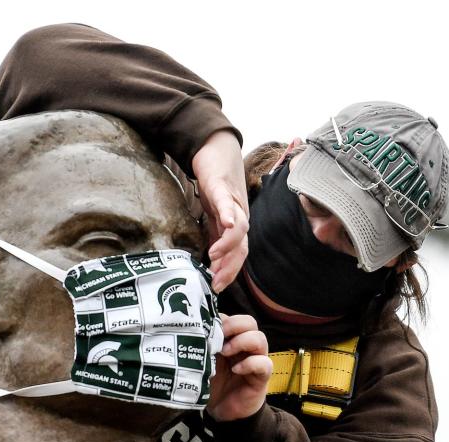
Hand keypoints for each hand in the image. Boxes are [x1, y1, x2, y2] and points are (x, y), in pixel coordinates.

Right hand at [191, 130, 248, 292]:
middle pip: (243, 247)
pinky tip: (225, 223)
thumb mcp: (212, 213)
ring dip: (228, 246)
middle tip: (216, 282)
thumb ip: (212, 233)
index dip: (230, 272)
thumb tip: (206, 259)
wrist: (215, 148)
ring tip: (213, 257)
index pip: (238, 254)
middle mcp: (239, 215)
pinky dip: (228, 213)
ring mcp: (233, 201)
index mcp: (235, 225)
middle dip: (231, 267)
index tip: (217, 287)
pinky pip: (227, 202)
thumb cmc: (214, 182)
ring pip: (240, 228)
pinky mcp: (222, 185)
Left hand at [206, 314, 271, 421]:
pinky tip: (236, 370)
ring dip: (242, 342)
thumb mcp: (205, 362)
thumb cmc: (213, 384)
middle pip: (250, 322)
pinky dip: (250, 363)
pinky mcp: (261, 376)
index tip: (208, 328)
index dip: (223, 319)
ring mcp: (256, 360)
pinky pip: (264, 363)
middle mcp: (246, 347)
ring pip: (260, 339)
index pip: (235, 318)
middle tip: (219, 336)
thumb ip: (205, 346)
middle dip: (234, 325)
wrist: (223, 412)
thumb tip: (196, 330)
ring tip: (225, 352)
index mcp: (232, 340)